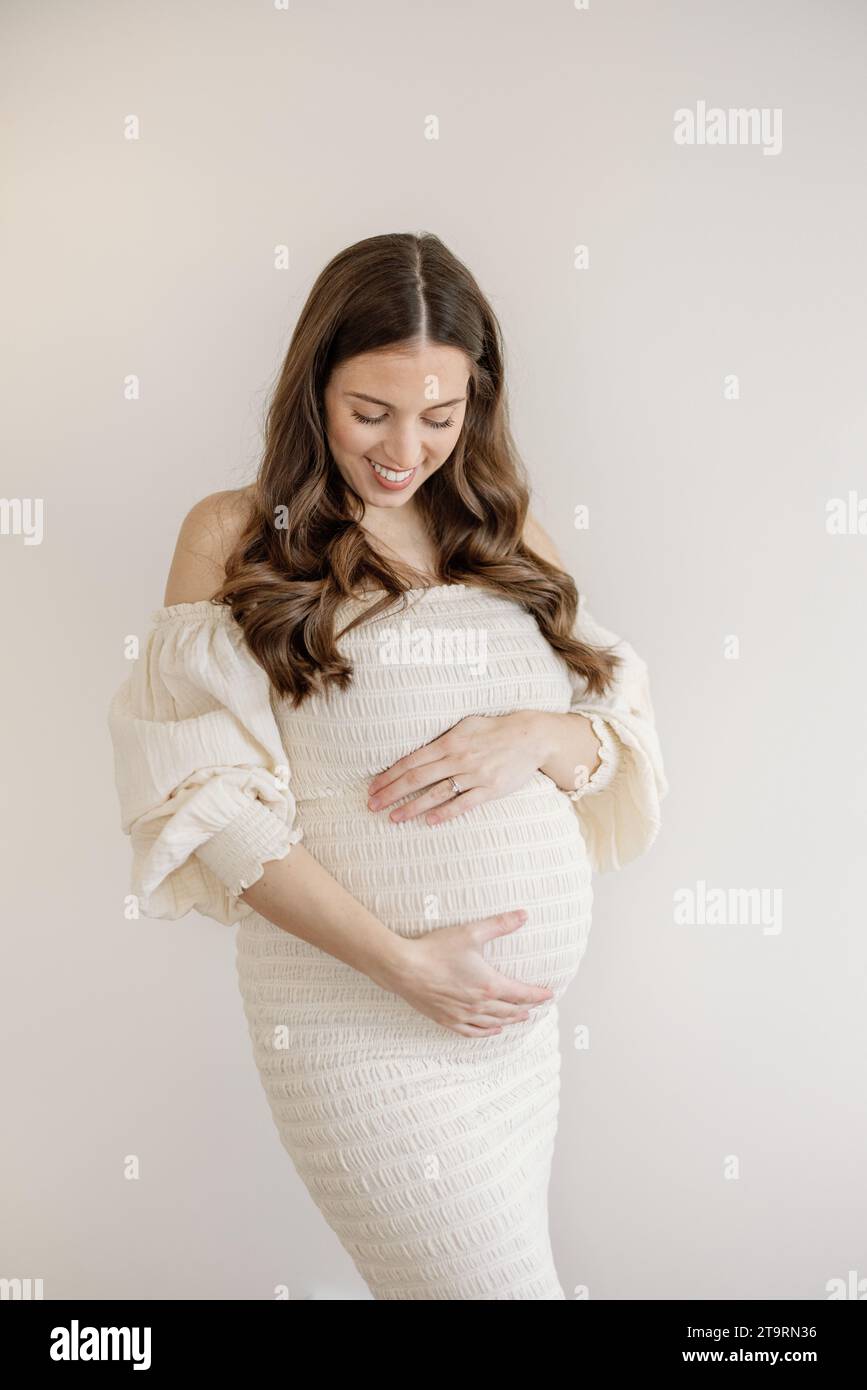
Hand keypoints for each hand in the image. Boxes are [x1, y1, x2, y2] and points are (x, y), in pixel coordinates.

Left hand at [367, 711, 550, 825]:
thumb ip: (443, 738)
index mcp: (450, 741)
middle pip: (417, 778)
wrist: (531, 737)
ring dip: (411, 807)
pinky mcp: (490, 789)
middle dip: (391, 792)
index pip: (411, 760)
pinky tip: (428, 821)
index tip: (373, 786)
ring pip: (436, 794)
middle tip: (372, 805)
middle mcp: (458, 758)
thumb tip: (418, 750)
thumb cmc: (496, 729)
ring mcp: (474, 775)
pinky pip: (463, 804)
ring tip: (393, 818)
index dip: (389, 774)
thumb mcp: (466, 725)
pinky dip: (444, 813)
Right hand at [375, 909, 554, 1035]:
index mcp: (489, 985)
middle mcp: (479, 1005)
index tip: (549, 994)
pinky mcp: (447, 1020)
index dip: (537, 994)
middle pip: (510, 1011)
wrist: (404, 968)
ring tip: (520, 1019)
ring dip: (509, 1021)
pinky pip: (472, 1032)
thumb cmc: (436, 950)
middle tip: (536, 1006)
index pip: (521, 993)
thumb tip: (524, 915)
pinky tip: (492, 1031)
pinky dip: (487, 1032)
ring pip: (494, 1023)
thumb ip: (500, 924)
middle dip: (526, 1008)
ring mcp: (462, 1015)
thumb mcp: (471, 933)